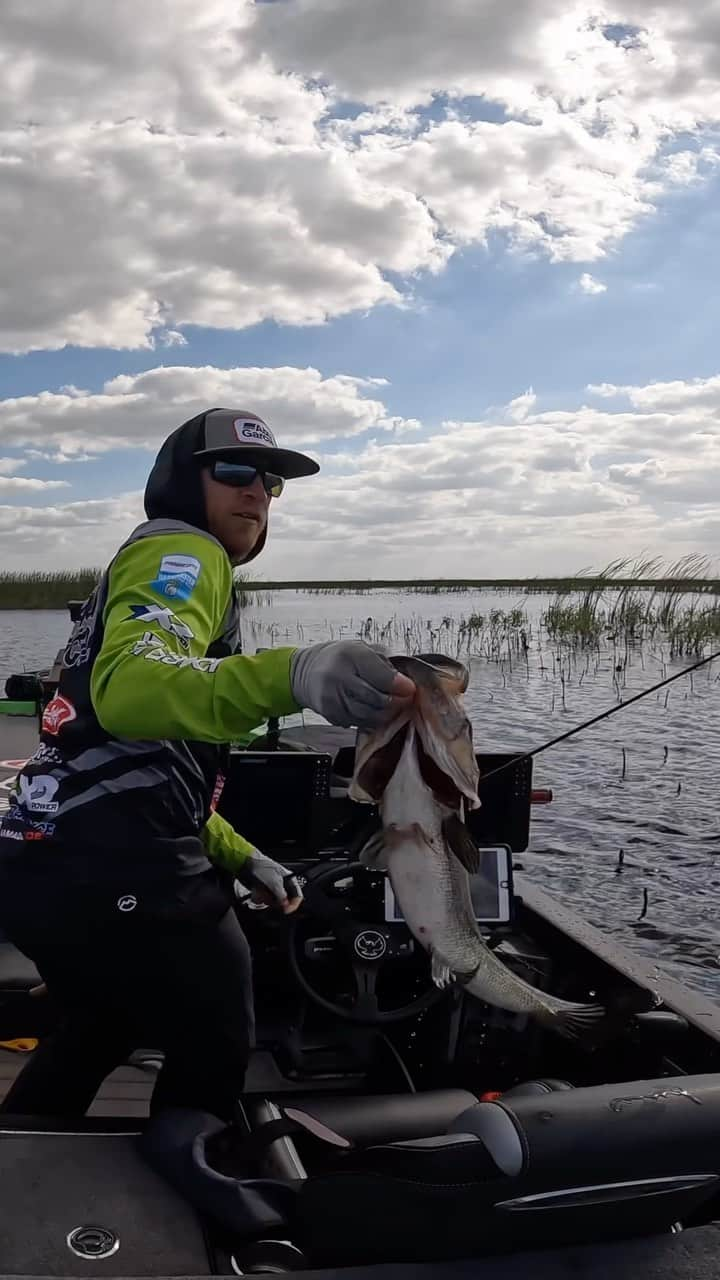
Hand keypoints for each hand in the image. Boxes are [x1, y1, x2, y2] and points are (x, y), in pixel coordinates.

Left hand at [240, 848, 302, 914]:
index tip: (286, 910)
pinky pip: (263, 901)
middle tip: (270, 898)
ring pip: (272, 903)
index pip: (297, 896)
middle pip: (284, 902)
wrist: (245, 864)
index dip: (293, 904)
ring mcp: (271, 890)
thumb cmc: (261, 867)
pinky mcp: (263, 892)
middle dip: (275, 902)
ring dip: (265, 899)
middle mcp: (281, 886)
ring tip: (260, 891)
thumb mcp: (274, 882)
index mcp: (289, 880)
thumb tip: (285, 906)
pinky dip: (258, 898)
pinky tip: (256, 891)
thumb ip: (281, 896)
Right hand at [290, 640, 415, 729]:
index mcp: (350, 655)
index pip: (380, 675)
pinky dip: (371, 720)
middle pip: (376, 699)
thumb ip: (383, 663)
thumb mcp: (361, 649)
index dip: (400, 685)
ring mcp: (332, 698)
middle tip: (405, 700)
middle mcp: (338, 677)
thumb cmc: (339, 658)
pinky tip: (375, 712)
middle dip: (396, 702)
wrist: (306, 672)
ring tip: (393, 707)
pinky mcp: (330, 715)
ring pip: (368, 715)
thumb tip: (405, 682)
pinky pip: (358, 723)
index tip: (410, 689)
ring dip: (385, 714)